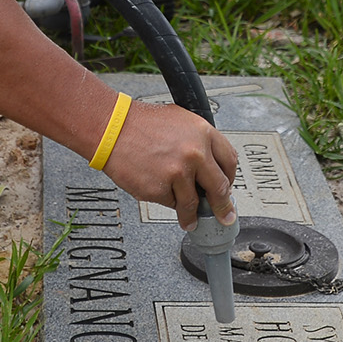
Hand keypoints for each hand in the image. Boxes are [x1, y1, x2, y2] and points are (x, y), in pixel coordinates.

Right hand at [97, 102, 239, 229]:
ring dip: (192, 215)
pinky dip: (166, 201)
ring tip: (189, 219)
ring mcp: (177, 172)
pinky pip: (170, 203)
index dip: (229, 179)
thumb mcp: (181, 122)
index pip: (229, 162)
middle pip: (219, 188)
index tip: (227, 190)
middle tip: (224, 216)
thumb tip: (210, 169)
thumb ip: (199, 143)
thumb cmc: (142, 123)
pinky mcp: (159, 189)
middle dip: (222, 207)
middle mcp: (195, 153)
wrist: (112, 128)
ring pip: (193, 203)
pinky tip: (158, 189)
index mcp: (203, 133)